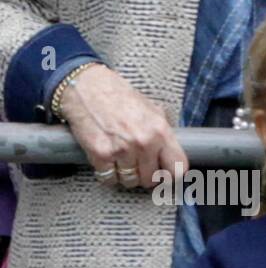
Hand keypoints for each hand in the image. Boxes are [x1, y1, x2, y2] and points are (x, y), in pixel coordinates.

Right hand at [57, 64, 187, 190]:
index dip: (171, 176)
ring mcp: (122, 149)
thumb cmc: (118, 96)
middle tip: (138, 166)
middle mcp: (144, 142)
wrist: (85, 86)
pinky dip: (107, 174)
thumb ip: (164, 132)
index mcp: (161, 131)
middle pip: (151, 179)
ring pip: (130, 182)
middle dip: (145, 176)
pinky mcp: (100, 153)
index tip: (165, 175)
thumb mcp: (152, 109)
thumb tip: (172, 154)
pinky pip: (109, 178)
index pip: (178, 169)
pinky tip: (107, 161)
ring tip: (121, 162)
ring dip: (125, 176)